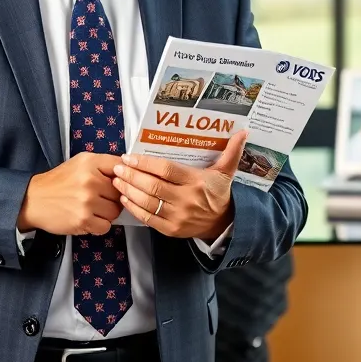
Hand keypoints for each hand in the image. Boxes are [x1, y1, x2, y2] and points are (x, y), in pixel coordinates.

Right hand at [18, 153, 122, 235]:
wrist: (34, 200)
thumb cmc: (58, 183)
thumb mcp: (80, 163)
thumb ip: (103, 164)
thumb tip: (127, 170)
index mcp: (90, 162)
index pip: (121, 167)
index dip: (123, 176)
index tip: (119, 181)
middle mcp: (90, 180)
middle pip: (121, 192)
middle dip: (113, 197)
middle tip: (100, 198)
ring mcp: (87, 201)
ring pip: (115, 211)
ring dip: (107, 213)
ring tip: (92, 209)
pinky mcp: (83, 220)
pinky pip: (105, 226)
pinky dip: (99, 225)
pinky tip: (88, 218)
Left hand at [112, 130, 245, 240]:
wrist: (224, 224)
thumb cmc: (219, 193)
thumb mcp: (226, 172)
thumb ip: (232, 152)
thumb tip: (243, 131)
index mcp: (197, 182)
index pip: (167, 170)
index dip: (146, 163)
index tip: (129, 156)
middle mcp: (186, 200)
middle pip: (153, 186)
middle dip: (132, 175)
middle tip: (117, 167)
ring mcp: (178, 217)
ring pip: (147, 202)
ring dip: (128, 190)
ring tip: (116, 179)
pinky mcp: (171, 230)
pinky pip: (148, 218)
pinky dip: (133, 208)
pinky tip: (124, 197)